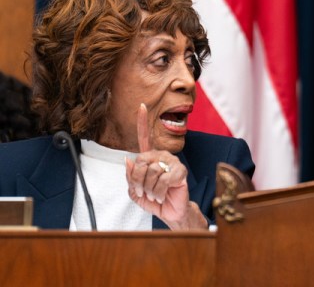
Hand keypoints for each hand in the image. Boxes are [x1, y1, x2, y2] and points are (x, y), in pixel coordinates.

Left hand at [124, 103, 206, 229]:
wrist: (170, 212)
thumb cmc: (154, 199)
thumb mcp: (136, 191)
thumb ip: (130, 177)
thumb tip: (128, 160)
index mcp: (151, 158)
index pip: (145, 138)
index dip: (142, 122)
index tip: (141, 106)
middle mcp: (162, 156)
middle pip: (140, 161)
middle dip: (137, 181)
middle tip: (142, 192)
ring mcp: (173, 162)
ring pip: (151, 172)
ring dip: (149, 189)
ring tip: (155, 195)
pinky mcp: (180, 172)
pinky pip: (162, 180)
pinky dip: (159, 193)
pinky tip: (163, 196)